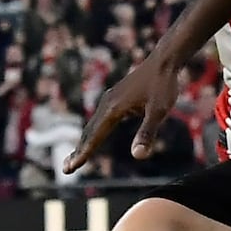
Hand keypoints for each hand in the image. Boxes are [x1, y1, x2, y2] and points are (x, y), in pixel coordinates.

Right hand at [69, 53, 178, 172]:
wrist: (164, 61)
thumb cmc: (163, 85)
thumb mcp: (159, 111)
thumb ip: (148, 133)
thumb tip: (138, 156)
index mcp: (113, 108)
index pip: (94, 137)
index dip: (83, 154)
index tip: (70, 168)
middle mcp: (107, 103)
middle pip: (89, 132)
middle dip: (78, 151)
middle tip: (66, 169)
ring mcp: (111, 99)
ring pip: (94, 125)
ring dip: (84, 142)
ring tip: (76, 157)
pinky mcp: (117, 98)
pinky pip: (101, 119)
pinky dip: (94, 131)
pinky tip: (95, 138)